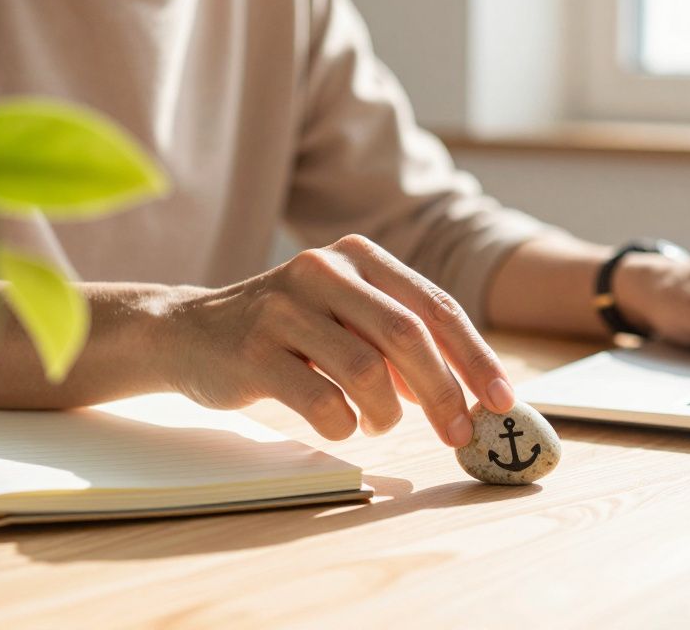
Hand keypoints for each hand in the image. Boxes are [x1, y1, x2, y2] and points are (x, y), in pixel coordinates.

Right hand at [160, 235, 514, 446]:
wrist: (188, 331)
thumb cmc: (286, 330)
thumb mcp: (347, 317)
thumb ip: (402, 343)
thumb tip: (468, 392)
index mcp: (359, 257)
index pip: (436, 307)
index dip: (475, 357)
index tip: (502, 400)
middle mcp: (324, 270)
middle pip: (407, 335)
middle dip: (445, 392)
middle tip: (459, 432)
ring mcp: (284, 307)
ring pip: (366, 368)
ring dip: (387, 411)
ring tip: (381, 423)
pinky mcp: (252, 350)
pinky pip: (319, 399)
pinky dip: (343, 423)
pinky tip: (341, 424)